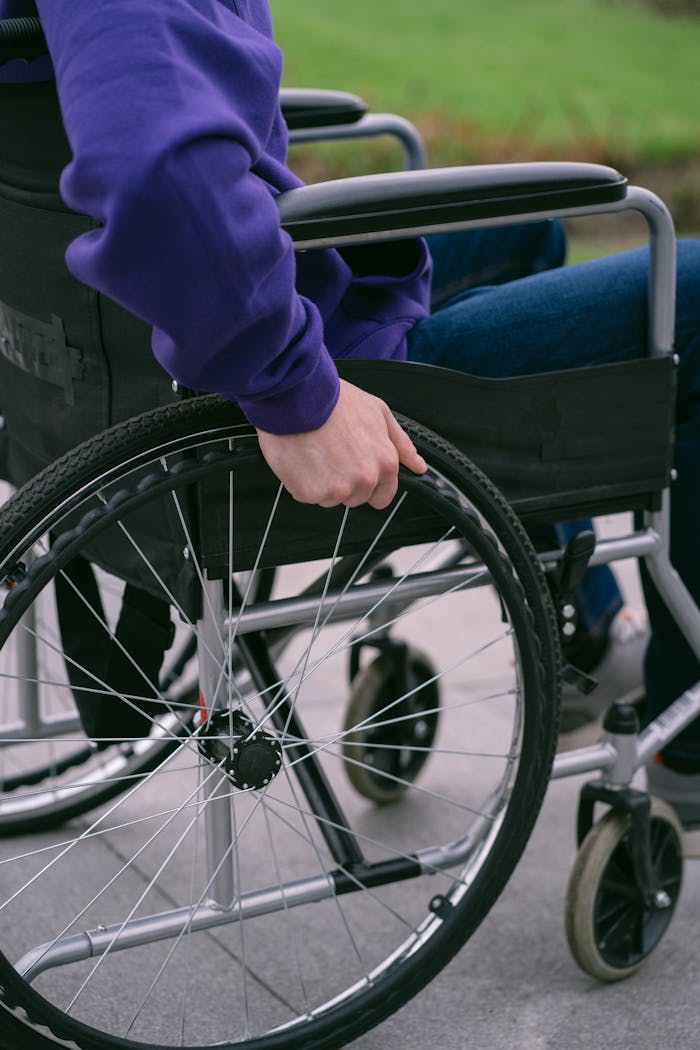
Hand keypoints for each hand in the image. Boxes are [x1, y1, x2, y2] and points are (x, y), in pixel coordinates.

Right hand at [256, 379, 426, 509]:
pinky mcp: (310, 492)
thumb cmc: (336, 400)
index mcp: (385, 463)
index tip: (355, 471)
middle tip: (330, 453)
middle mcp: (365, 479)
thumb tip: (419, 466)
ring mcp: (337, 489)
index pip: (382, 496)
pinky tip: (301, 458)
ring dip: (321, 482)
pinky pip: (306, 495)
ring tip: (315, 452)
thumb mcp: (378, 412)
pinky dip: (300, 482)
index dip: (369, 485)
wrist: (298, 395)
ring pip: (329, 499)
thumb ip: (400, 443)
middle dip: (343, 482)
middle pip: (355, 498)